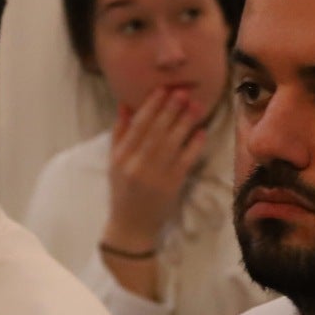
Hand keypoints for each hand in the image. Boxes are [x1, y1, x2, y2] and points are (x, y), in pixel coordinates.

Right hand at [103, 88, 207, 254]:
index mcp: (121, 157)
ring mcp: (155, 176)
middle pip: (156, 132)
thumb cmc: (122, 190)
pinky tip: (201, 132)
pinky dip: (193, 146)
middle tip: (183, 91)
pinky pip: (185, 161)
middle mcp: (137, 165)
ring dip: (185, 123)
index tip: (162, 88)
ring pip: (171, 144)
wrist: (131, 225)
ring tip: (196, 105)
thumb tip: (126, 104)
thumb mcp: (114, 162)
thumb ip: (120, 133)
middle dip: (170, 109)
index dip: (151, 106)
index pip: (138, 126)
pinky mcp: (172, 186)